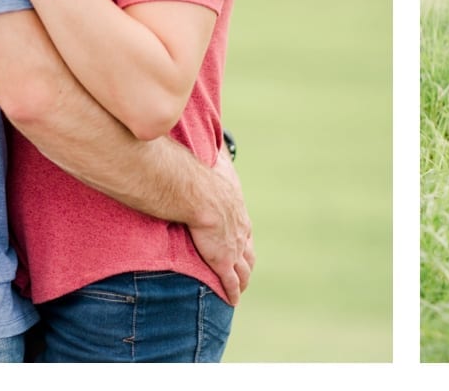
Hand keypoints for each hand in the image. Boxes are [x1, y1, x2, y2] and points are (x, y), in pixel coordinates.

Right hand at [186, 149, 254, 305]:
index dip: (243, 240)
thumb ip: (217, 162)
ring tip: (239, 290)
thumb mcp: (216, 169)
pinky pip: (230, 282)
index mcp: (238, 213)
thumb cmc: (204, 179)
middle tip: (244, 273)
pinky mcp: (222, 261)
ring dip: (242, 281)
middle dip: (246, 263)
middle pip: (248, 253)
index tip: (241, 246)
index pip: (245, 231)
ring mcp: (233, 248)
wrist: (200, 194)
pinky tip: (232, 301)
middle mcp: (240, 232)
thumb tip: (217, 147)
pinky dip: (232, 292)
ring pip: (242, 270)